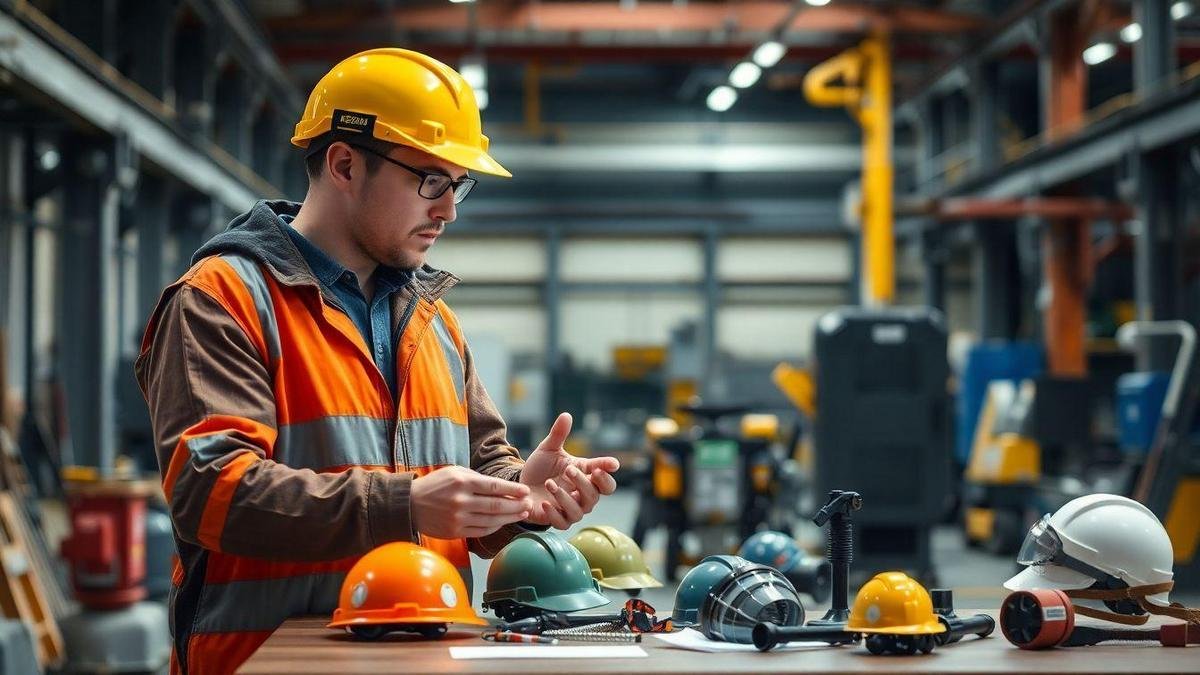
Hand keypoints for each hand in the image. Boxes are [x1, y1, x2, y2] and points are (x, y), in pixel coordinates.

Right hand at [411, 466, 532, 538]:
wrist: (410, 503)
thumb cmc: (435, 485)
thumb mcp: (454, 472)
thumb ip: (477, 478)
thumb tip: (503, 487)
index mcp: (462, 482)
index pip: (495, 487)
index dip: (514, 490)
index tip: (526, 491)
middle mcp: (461, 501)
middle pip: (497, 506)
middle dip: (516, 506)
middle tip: (529, 505)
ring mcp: (458, 518)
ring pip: (491, 521)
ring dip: (510, 518)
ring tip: (521, 514)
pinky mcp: (455, 532)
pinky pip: (481, 531)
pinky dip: (495, 527)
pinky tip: (503, 523)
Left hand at [520, 413, 619, 528]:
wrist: (521, 485)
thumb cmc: (540, 468)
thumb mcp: (548, 449)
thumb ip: (558, 434)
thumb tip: (566, 415)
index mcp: (584, 475)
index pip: (604, 476)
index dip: (609, 471)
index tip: (612, 464)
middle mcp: (582, 494)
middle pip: (595, 494)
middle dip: (583, 482)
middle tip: (568, 470)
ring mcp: (571, 508)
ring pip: (580, 510)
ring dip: (566, 497)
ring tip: (549, 484)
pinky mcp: (558, 520)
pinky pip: (563, 523)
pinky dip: (554, 514)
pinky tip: (545, 503)